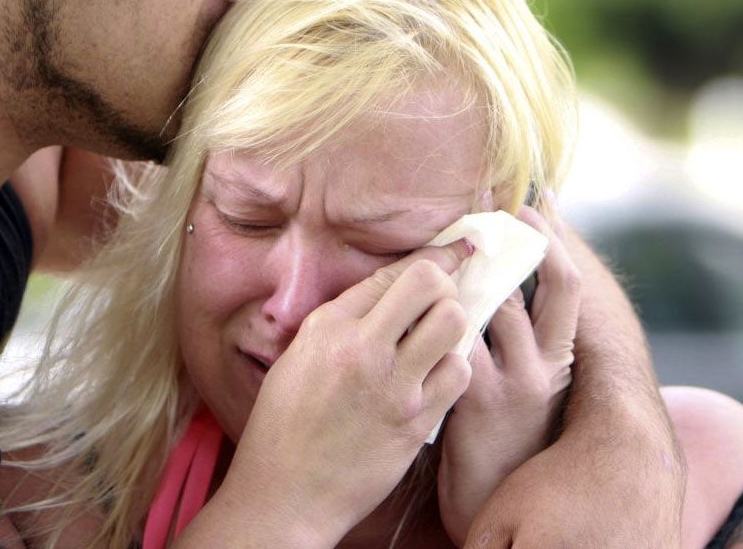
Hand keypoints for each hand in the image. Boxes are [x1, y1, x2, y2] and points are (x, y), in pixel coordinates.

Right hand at [213, 242, 473, 548]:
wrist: (285, 493)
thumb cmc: (284, 424)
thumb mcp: (298, 356)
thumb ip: (341, 322)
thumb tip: (387, 294)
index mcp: (327, 326)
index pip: (392, 273)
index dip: (434, 256)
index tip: (457, 249)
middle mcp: (361, 347)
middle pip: (430, 284)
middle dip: (445, 285)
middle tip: (441, 301)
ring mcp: (392, 386)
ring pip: (453, 323)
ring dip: (453, 326)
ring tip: (438, 340)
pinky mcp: (415, 423)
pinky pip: (458, 374)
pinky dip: (453, 369)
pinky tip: (437, 377)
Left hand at [437, 207, 579, 544]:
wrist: (491, 493)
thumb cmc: (502, 425)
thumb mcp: (526, 377)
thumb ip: (516, 333)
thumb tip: (499, 275)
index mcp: (559, 357)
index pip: (567, 286)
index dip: (555, 239)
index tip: (537, 201)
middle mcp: (542, 366)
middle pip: (518, 286)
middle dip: (495, 243)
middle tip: (477, 204)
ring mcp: (510, 381)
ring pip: (482, 304)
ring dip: (457, 273)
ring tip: (441, 243)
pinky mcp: (473, 396)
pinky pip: (451, 336)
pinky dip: (434, 311)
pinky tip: (417, 293)